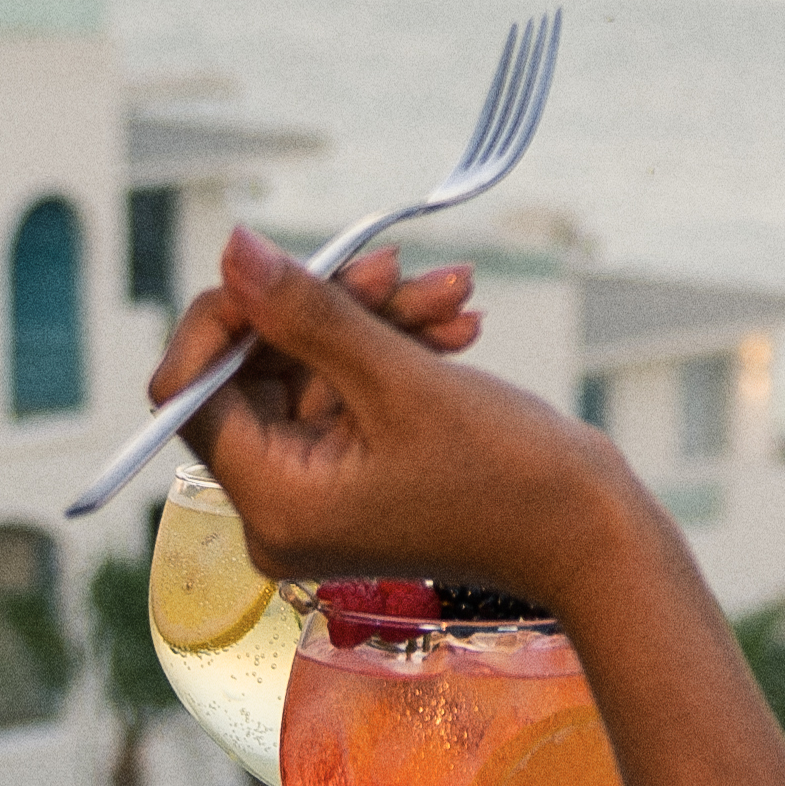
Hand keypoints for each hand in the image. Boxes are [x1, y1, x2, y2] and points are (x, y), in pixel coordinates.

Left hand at [160, 235, 624, 597]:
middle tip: (396, 264)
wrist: (591, 535)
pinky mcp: (357, 477)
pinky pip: (350, 394)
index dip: (227, 319)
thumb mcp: (398, 378)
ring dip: (377, 321)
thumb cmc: (505, 474)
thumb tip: (232, 250)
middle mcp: (280, 509)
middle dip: (328, 308)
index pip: (192, 394)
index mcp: (272, 503)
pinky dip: (394, 351)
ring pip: (313, 371)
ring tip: (452, 291)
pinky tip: (454, 324)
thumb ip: (306, 311)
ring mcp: (320, 494)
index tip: (279, 268)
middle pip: (257, 374)